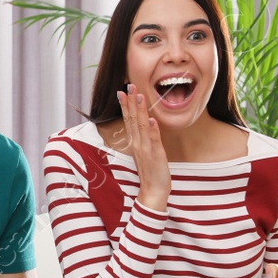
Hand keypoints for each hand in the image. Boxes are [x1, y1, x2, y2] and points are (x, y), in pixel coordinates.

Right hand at [117, 86, 169, 211]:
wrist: (153, 191)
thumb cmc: (150, 172)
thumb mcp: (145, 152)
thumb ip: (144, 139)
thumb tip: (145, 125)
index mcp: (135, 142)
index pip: (129, 120)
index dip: (125, 105)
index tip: (122, 91)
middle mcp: (137, 143)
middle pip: (132, 119)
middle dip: (130, 102)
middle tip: (128, 86)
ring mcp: (145, 149)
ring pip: (141, 126)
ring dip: (140, 111)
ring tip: (139, 96)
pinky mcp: (155, 155)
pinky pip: (153, 140)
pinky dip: (152, 130)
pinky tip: (152, 119)